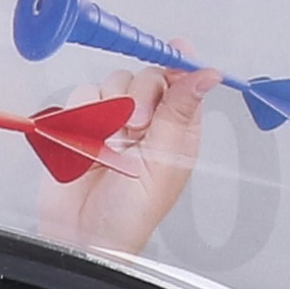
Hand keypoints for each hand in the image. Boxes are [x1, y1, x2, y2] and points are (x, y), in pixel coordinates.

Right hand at [37, 67, 212, 254]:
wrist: (83, 236)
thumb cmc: (130, 216)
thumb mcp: (163, 161)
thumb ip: (180, 111)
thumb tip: (207, 75)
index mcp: (177, 131)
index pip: (183, 81)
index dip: (179, 65)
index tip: (175, 52)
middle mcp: (148, 123)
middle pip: (147, 76)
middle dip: (139, 96)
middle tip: (135, 127)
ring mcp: (114, 122)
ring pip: (113, 82)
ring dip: (109, 108)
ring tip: (109, 142)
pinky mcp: (83, 124)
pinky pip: (82, 96)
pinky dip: (82, 114)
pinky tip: (88, 141)